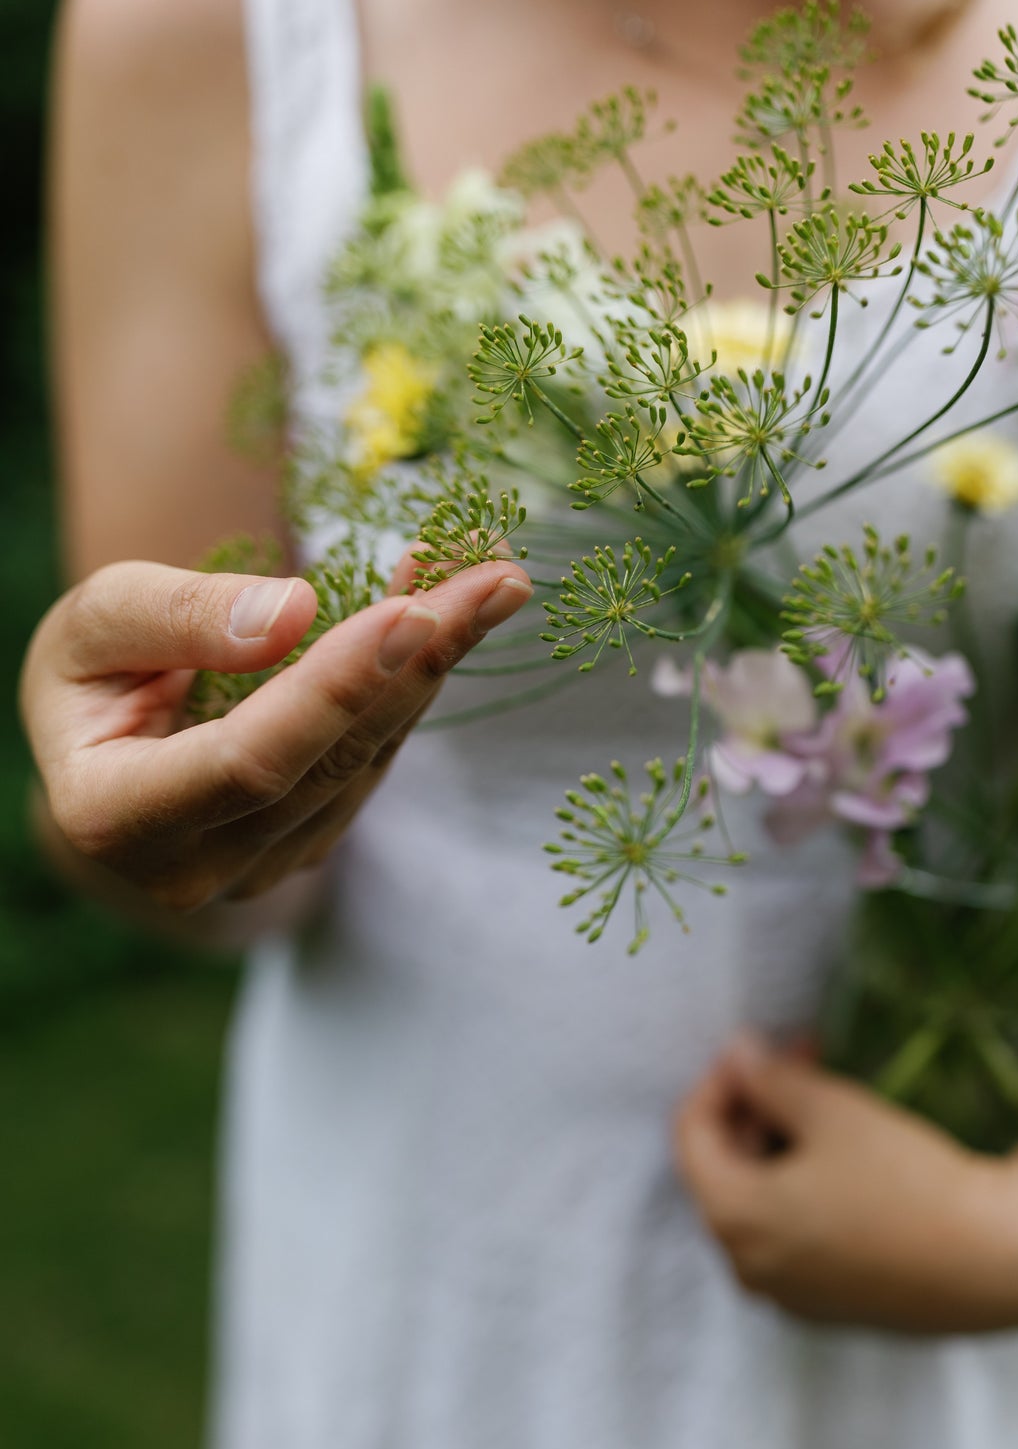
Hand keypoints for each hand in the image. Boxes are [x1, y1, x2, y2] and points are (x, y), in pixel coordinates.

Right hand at [19, 552, 531, 910]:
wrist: (98, 754)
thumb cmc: (89, 677)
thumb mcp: (97, 622)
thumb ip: (178, 616)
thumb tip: (295, 613)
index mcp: (117, 817)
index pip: (250, 761)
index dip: (335, 690)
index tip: (410, 610)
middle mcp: (193, 868)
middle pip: (330, 766)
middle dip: (417, 662)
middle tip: (496, 578)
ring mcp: (258, 870)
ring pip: (366, 764)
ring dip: (434, 667)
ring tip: (488, 579)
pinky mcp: (307, 850)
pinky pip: (371, 765)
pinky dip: (410, 686)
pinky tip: (444, 615)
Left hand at [674, 1033, 1017, 1333]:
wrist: (994, 1263)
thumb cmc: (906, 1179)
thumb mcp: (832, 1111)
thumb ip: (770, 1079)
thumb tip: (737, 1054)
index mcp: (731, 1218)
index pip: (691, 1136)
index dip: (719, 1081)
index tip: (758, 1048)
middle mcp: (746, 1266)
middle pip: (724, 1171)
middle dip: (756, 1110)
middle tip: (804, 1062)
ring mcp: (787, 1296)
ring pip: (761, 1205)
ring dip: (780, 1148)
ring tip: (829, 1103)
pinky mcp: (828, 1308)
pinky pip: (793, 1239)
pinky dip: (803, 1194)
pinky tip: (847, 1162)